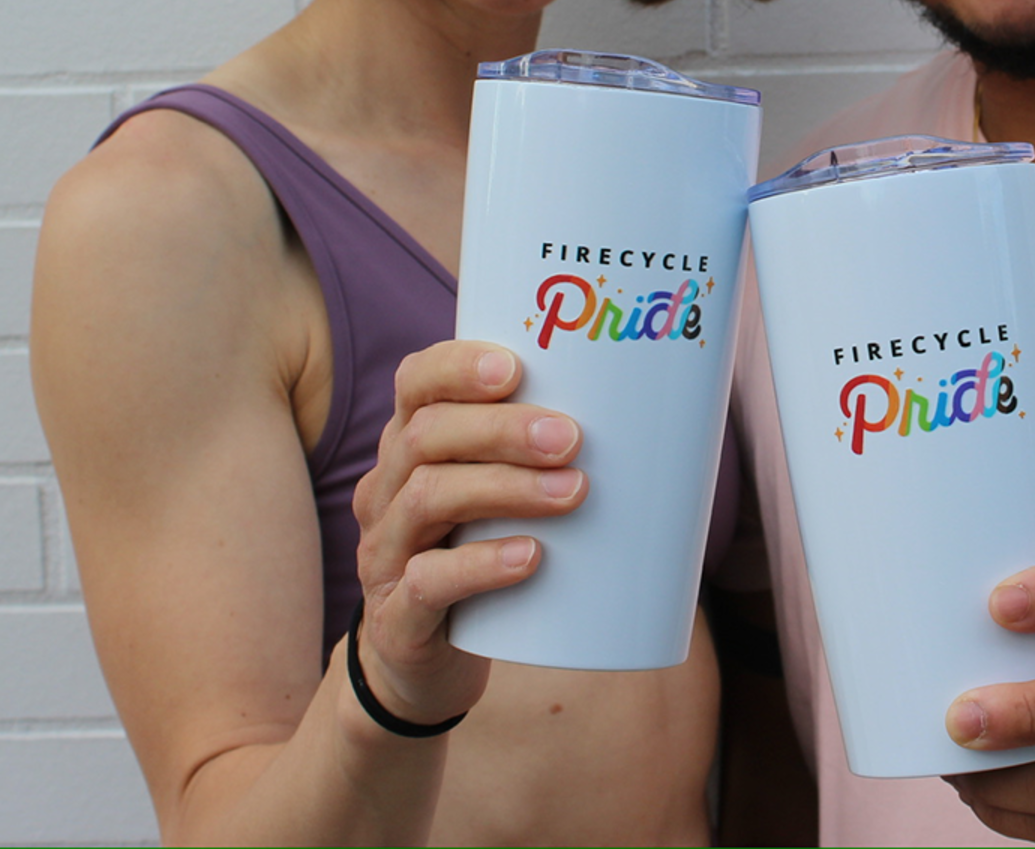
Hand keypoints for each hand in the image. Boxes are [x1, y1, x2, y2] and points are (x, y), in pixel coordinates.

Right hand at [348, 340, 587, 726]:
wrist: (426, 667)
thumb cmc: (480, 556)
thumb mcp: (500, 498)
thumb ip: (539, 456)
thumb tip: (650, 416)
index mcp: (409, 447)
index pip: (415, 383)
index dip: (457, 367)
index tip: (516, 367)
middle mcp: (388, 491)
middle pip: (426, 435)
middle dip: (502, 429)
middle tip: (571, 438)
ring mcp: (384, 554)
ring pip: (429, 498)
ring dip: (506, 487)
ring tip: (573, 492)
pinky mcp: (396, 618)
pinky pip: (427, 581)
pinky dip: (481, 564)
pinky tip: (529, 557)